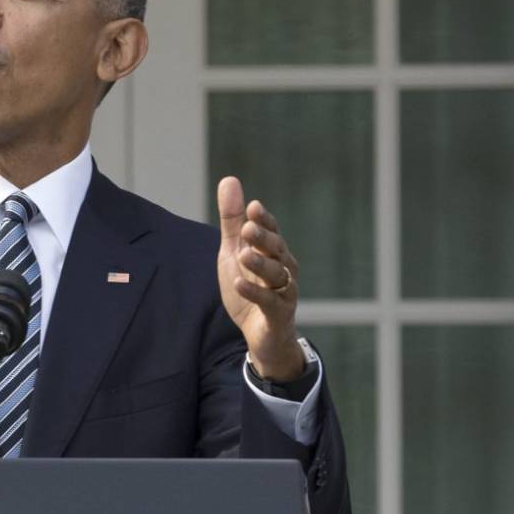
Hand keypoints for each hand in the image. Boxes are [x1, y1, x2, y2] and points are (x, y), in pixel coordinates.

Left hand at [216, 176, 305, 381]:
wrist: (260, 334)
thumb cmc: (250, 288)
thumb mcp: (234, 252)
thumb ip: (233, 220)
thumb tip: (229, 180)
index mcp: (274, 252)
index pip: (271, 231)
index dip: (264, 220)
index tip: (252, 207)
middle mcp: (284, 269)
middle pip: (277, 250)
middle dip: (264, 239)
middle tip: (249, 227)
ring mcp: (283, 292)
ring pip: (277, 275)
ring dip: (261, 264)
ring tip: (243, 255)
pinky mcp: (278, 315)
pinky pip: (269, 302)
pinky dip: (255, 292)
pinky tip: (239, 283)